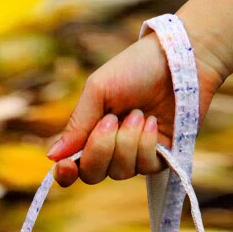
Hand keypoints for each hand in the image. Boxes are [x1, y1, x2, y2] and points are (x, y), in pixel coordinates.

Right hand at [47, 31, 224, 186]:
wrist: (181, 57)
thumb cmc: (137, 67)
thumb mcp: (98, 90)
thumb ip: (77, 124)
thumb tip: (51, 157)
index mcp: (91, 134)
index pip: (72, 168)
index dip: (65, 174)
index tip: (65, 166)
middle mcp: (111, 149)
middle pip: (93, 175)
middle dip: (100, 149)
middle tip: (112, 119)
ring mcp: (136, 155)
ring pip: (120, 172)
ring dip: (127, 141)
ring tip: (139, 114)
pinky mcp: (162, 156)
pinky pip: (144, 167)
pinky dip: (146, 144)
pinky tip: (152, 122)